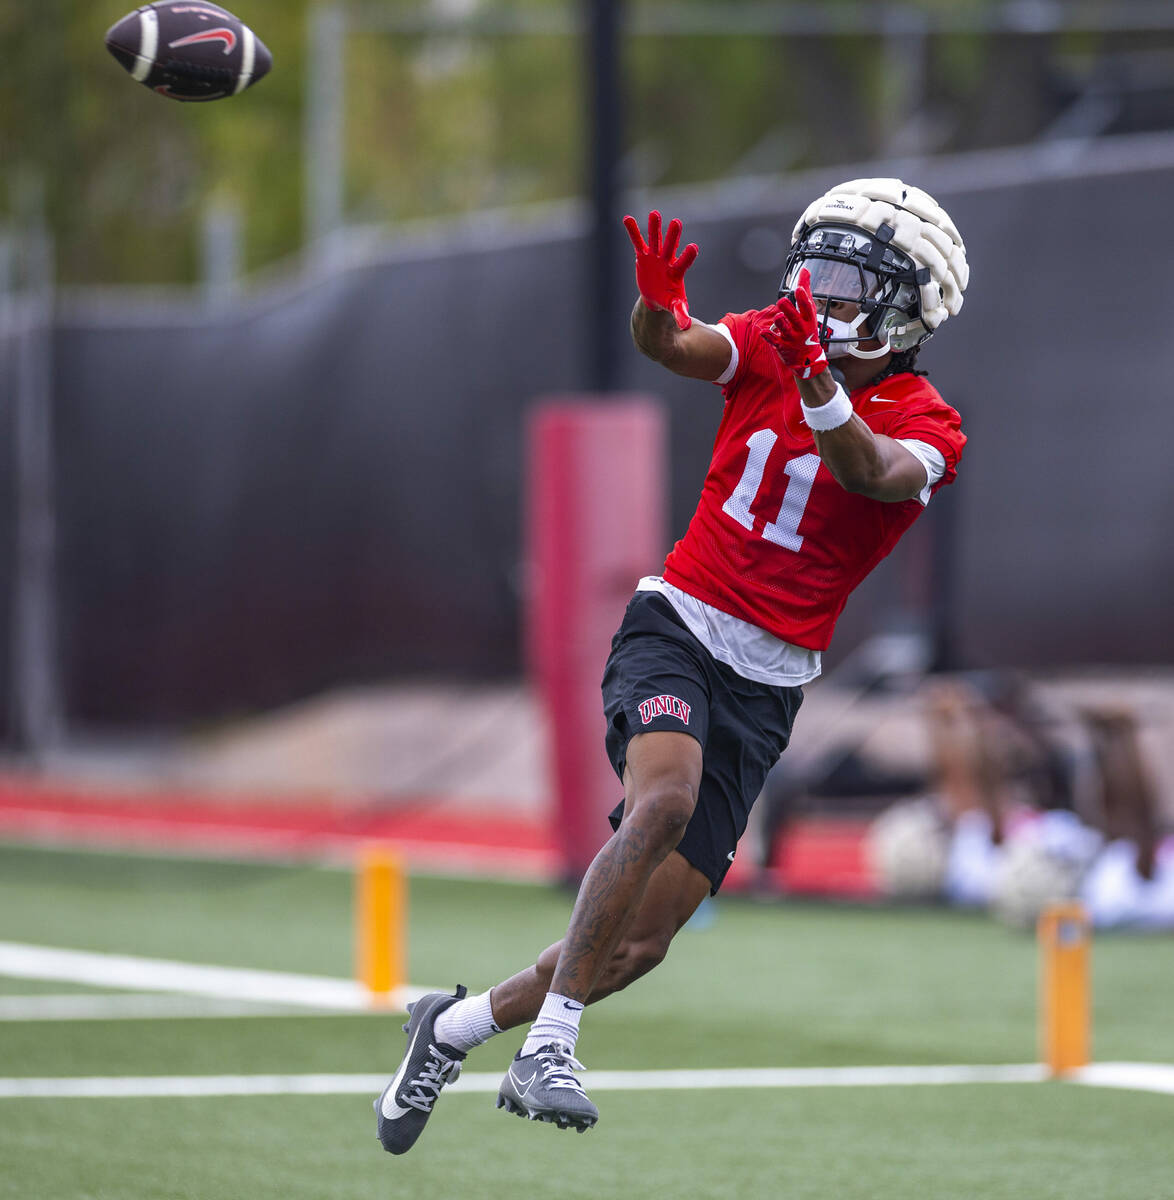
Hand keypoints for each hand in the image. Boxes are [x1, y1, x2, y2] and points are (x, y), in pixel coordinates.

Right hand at [623, 210, 697, 330]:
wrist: (656, 296)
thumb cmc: (669, 299)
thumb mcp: (675, 306)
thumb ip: (680, 313)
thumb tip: (686, 326)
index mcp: (676, 272)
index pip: (683, 263)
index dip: (688, 256)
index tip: (693, 247)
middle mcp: (667, 260)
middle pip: (670, 247)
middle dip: (672, 236)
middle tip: (676, 222)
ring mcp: (655, 256)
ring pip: (655, 240)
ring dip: (654, 227)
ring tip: (654, 213)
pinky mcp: (643, 255)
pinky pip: (637, 242)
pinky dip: (632, 230)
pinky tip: (627, 218)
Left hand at [761, 268, 828, 378]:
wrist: (807, 358)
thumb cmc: (807, 329)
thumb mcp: (809, 310)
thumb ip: (806, 290)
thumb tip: (805, 270)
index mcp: (808, 319)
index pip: (807, 307)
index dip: (803, 298)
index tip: (798, 289)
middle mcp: (801, 328)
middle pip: (794, 317)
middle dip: (788, 310)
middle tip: (782, 301)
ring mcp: (791, 338)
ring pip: (784, 329)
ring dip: (780, 322)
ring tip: (779, 317)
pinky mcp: (782, 346)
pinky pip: (774, 341)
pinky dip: (768, 336)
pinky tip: (763, 331)